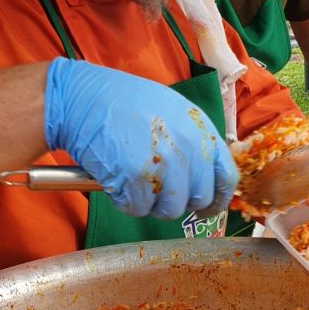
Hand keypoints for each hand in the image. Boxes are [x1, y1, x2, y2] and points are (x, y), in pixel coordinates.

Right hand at [43, 59, 237, 218]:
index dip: (218, 199)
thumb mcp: (173, 111)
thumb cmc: (123, 103)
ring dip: (151, 203)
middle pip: (199, 199)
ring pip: (170, 210)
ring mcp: (164, 165)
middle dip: (179, 201)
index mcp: (201, 130)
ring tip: (133, 180)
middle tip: (158, 192)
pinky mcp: (137, 179)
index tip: (206, 208)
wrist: (82, 99)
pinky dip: (125, 201)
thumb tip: (205, 176)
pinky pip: (139, 209)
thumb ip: (194, 142)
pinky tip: (116, 178)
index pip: (226, 177)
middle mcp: (188, 148)